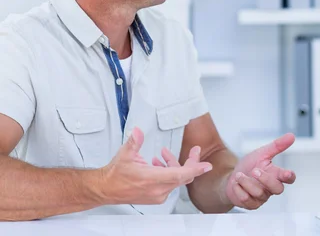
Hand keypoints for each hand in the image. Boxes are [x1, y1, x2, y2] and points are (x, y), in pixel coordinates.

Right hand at [97, 127, 212, 204]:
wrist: (105, 189)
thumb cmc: (114, 175)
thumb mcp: (125, 154)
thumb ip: (135, 141)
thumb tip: (138, 130)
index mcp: (151, 179)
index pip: (179, 174)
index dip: (195, 169)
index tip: (207, 166)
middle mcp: (157, 189)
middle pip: (183, 176)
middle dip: (190, 162)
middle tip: (194, 151)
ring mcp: (157, 195)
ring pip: (177, 179)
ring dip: (175, 166)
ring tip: (164, 155)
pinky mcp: (156, 196)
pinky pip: (170, 184)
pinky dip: (169, 173)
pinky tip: (159, 164)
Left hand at [224, 133, 296, 209]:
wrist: (232, 176)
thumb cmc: (250, 165)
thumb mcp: (262, 153)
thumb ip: (277, 146)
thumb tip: (292, 136)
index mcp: (276, 174)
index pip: (289, 178)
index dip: (289, 177)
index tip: (287, 173)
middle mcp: (271, 188)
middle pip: (277, 188)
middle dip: (265, 179)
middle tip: (255, 170)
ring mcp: (262, 197)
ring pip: (259, 193)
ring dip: (246, 182)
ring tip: (239, 175)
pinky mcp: (251, 204)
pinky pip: (246, 199)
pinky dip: (238, 188)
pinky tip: (236, 183)